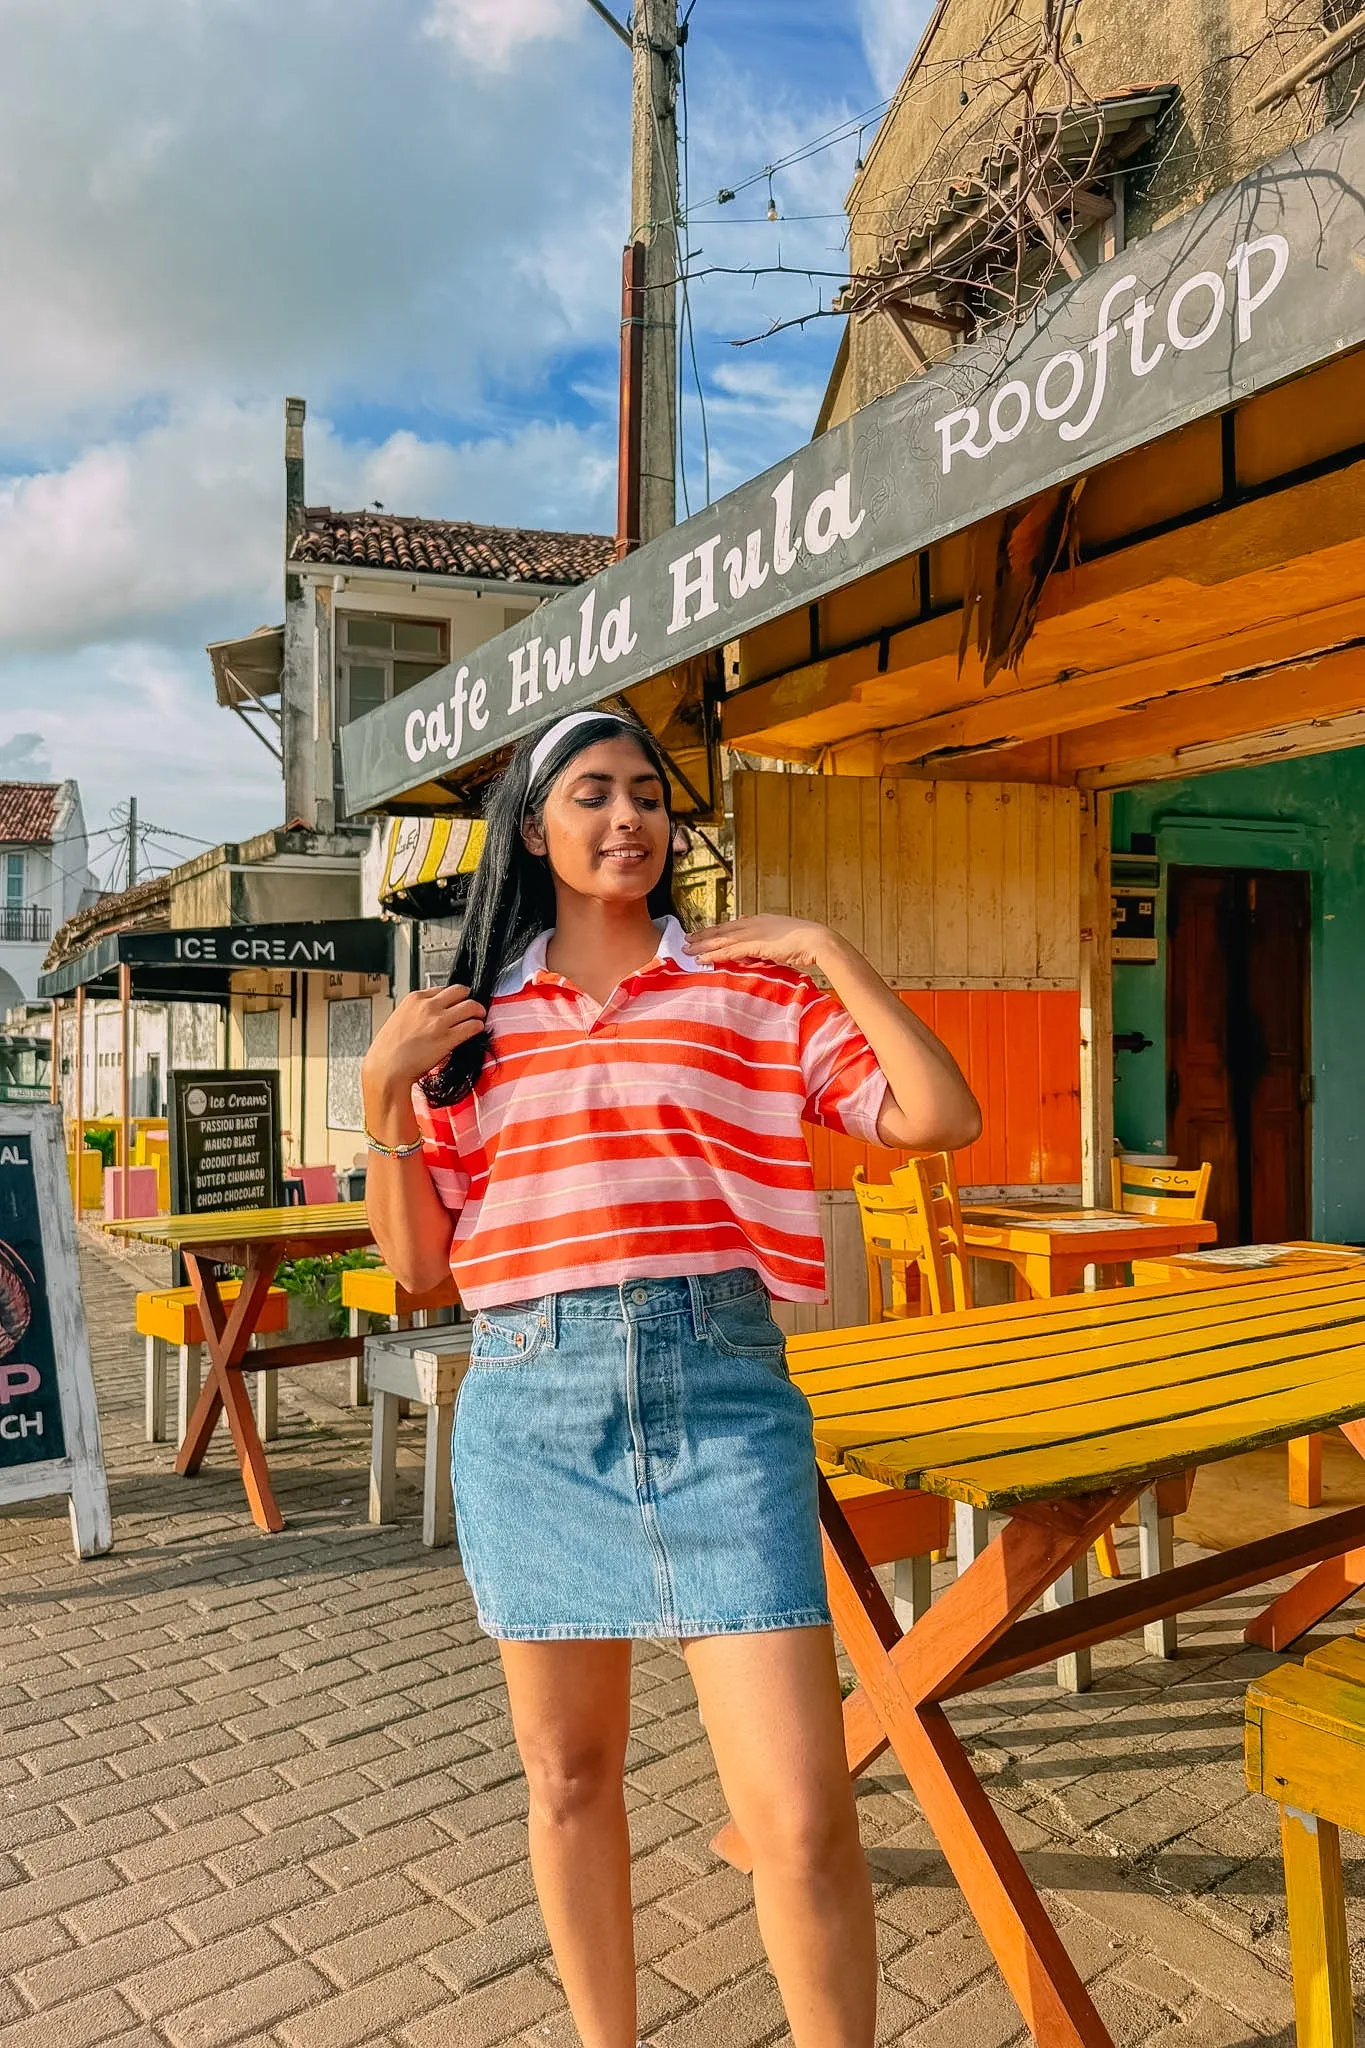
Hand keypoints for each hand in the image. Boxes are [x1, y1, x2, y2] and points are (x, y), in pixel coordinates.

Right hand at [362, 985, 485, 1135]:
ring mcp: (439, 1021)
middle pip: (460, 991)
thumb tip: (430, 1014)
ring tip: (479, 1017)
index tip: (455, 1002)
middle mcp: (428, 1006)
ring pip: (471, 1006)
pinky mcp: (448, 1038)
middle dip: (468, 998)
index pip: (442, 988)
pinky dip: (478, 1026)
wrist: (386, 1069)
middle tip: (472, 1006)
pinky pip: (472, 1026)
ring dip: (478, 1011)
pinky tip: (477, 1030)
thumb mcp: (399, 1019)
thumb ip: (416, 1012)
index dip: (452, 996)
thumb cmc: (388, 1049)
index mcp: (415, 999)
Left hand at [684, 916, 837, 973]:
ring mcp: (754, 932)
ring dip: (702, 944)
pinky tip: (701, 958)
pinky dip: (713, 955)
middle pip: (722, 929)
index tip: (703, 933)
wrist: (818, 941)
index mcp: (761, 920)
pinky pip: (728, 950)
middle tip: (686, 938)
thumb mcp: (783, 940)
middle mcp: (754, 923)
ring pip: (721, 939)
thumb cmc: (805, 943)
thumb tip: (757, 949)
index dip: (716, 930)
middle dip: (703, 935)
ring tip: (686, 949)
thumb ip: (768, 943)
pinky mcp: (755, 944)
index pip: (733, 925)